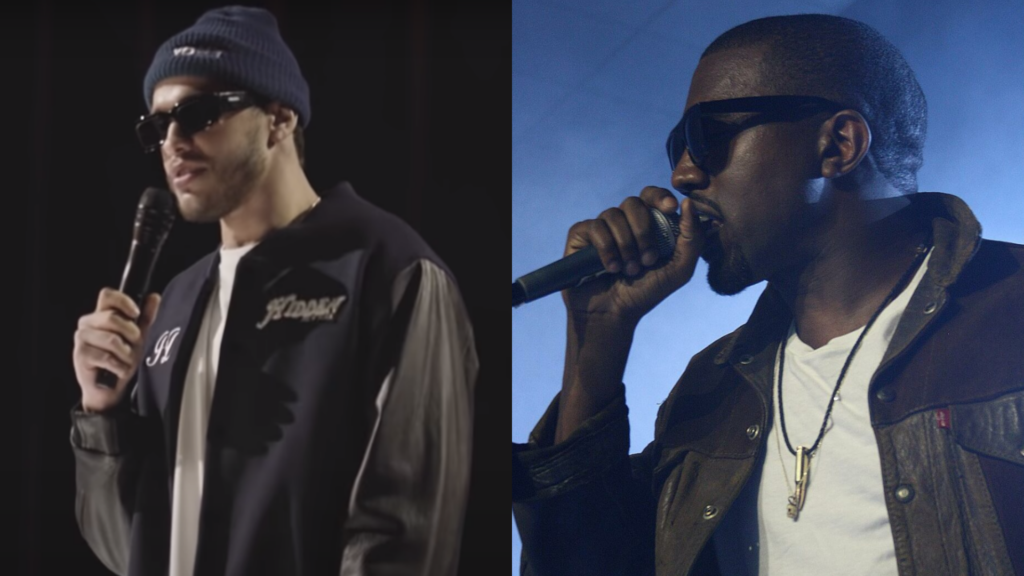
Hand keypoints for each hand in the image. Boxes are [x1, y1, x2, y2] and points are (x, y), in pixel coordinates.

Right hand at [73, 288, 160, 413]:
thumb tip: (154, 297)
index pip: (107, 295)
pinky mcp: (80, 355)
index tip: (136, 314)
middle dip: (130, 333)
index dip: (123, 301)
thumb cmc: (122, 359)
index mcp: (101, 314)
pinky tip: (118, 370)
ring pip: (111, 339)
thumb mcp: (138, 337)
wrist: (110, 387)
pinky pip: (106, 357)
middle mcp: (88, 323)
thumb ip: (145, 317)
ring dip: (126, 354)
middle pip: (111, 317)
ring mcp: (82, 338)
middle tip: (135, 344)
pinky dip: (119, 366)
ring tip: (126, 360)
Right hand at [562, 187, 703, 325]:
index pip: (651, 195)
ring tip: (629, 270)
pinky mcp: (581, 235)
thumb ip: (692, 237)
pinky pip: (594, 227)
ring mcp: (601, 227)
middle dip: (643, 231)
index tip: (670, 209)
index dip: (660, 196)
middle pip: (633, 202)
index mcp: (647, 224)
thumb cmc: (646, 292)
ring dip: (626, 245)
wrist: (614, 313)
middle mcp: (623, 222)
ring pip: (613, 215)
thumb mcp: (680, 269)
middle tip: (648, 259)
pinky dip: (606, 248)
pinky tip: (610, 268)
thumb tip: (688, 203)